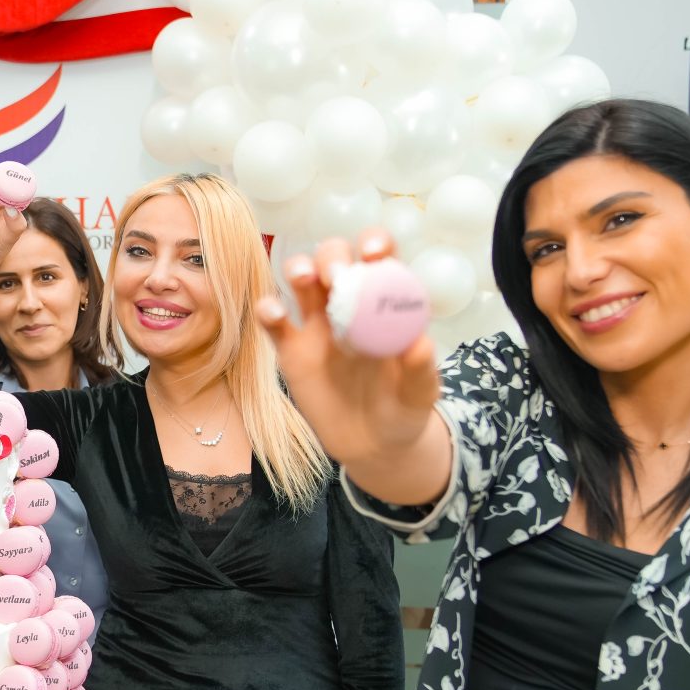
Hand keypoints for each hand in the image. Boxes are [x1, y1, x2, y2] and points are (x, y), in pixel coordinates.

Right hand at [256, 235, 440, 468]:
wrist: (373, 445)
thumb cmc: (403, 409)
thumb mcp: (420, 394)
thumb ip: (421, 370)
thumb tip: (419, 343)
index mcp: (384, 304)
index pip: (379, 260)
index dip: (375, 245)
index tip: (372, 253)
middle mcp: (348, 305)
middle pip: (333, 260)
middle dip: (332, 257)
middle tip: (335, 277)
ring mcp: (316, 326)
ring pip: (300, 281)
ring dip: (297, 268)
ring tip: (303, 279)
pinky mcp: (291, 351)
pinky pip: (274, 323)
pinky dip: (268, 310)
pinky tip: (274, 313)